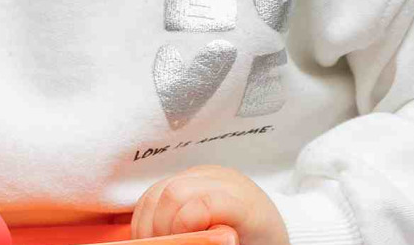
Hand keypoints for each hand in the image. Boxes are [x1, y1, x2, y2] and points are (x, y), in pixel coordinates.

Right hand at [131, 166, 288, 244]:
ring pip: (159, 189)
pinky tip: (154, 232)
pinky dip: (146, 213)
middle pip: (175, 192)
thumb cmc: (257, 242)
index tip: (180, 244)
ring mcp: (204, 175)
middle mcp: (224, 182)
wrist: (267, 228)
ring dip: (148, 220)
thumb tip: (187, 239)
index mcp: (246, 205)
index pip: (205, 203)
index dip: (184, 224)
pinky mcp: (189, 176)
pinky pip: (156, 190)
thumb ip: (216, 242)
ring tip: (157, 241)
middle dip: (159, 225)